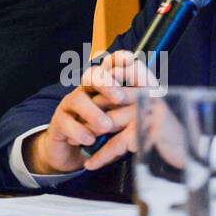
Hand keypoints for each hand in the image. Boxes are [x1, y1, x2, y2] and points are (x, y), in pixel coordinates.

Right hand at [25, 50, 155, 174]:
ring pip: (77, 99)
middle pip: (92, 75)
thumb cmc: (104, 134)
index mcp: (103, 87)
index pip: (110, 65)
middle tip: (119, 98)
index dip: (118, 60)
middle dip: (106, 83)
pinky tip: (89, 140)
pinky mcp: (58, 122)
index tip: (129, 60)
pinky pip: (66, 122)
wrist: (74, 155)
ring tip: (106, 127)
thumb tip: (157, 102)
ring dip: (93, 113)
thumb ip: (135, 110)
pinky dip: (79, 131)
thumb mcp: (123, 121)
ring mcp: (69, 105)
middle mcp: (85, 91)